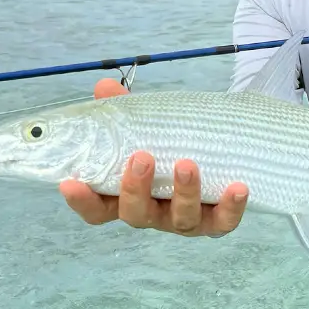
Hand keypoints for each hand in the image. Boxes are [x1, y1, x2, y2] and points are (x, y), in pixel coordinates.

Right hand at [59, 77, 248, 236]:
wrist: (215, 152)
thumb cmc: (166, 145)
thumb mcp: (145, 126)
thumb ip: (125, 110)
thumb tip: (104, 86)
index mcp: (126, 196)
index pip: (97, 209)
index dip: (83, 201)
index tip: (70, 184)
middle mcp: (153, 213)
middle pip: (136, 214)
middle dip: (136, 189)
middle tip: (142, 157)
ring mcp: (184, 220)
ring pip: (180, 219)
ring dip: (184, 194)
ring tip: (187, 163)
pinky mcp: (216, 220)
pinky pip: (223, 221)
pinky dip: (231, 208)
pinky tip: (238, 188)